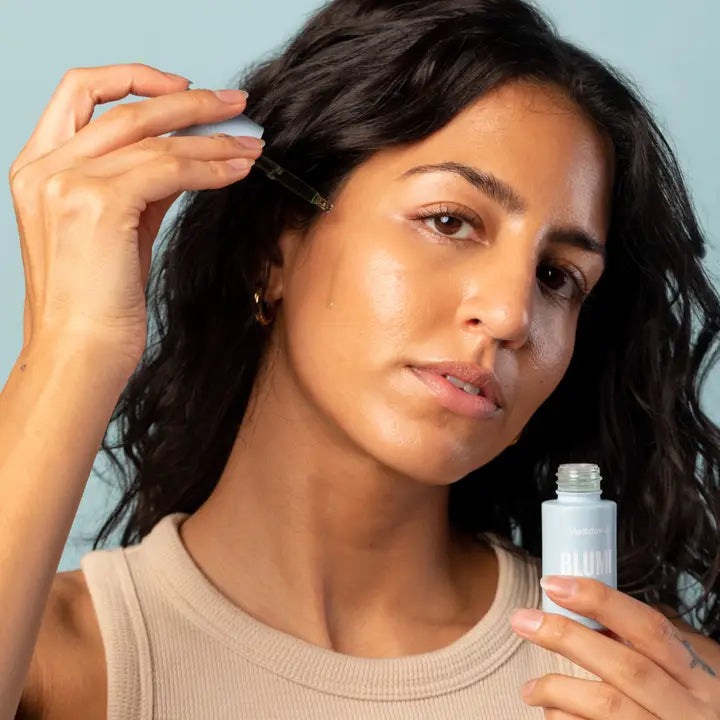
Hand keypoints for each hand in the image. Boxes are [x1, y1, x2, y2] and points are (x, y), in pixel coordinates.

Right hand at [8, 63, 263, 371]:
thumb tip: (182, 157)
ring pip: (156, 139)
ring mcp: (67, 181)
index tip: (183, 89)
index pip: (80, 92)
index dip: (134, 79)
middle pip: (127, 108)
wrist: (79, 352)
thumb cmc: (96, 303)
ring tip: (251, 144)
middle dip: (192, 101)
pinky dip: (211, 166)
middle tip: (236, 104)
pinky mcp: (98, 203)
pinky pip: (170, 169)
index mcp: (38, 167)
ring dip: (214, 138)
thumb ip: (138, 187)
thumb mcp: (114, 231)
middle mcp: (44, 166)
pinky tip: (238, 170)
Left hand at [510, 575, 719, 718]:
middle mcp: (688, 709)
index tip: (554, 584)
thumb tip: (589, 610)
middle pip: (625, 667)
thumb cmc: (691, 707)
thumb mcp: (688, 672)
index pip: (649, 627)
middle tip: (522, 620)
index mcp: (698, 675)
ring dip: (558, 690)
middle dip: (567, 638)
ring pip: (608, 708)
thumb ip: (646, 644)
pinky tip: (551, 713)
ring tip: (530, 688)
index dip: (600, 600)